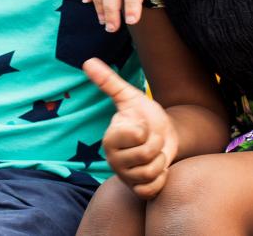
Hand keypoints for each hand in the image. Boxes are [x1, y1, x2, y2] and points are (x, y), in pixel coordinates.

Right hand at [83, 58, 177, 198]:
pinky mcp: (137, 190)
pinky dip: (160, 180)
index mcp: (110, 139)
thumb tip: (87, 61)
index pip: (134, 136)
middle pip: (144, 156)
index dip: (144, 130)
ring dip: (160, 162)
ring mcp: (125, 177)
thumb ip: (109, 81)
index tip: (142, 126)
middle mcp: (114, 160)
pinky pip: (150, 190)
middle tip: (152, 140)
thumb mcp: (130, 97)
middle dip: (156, 145)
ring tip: (155, 154)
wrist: (165, 136)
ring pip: (149, 174)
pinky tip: (158, 169)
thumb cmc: (145, 115)